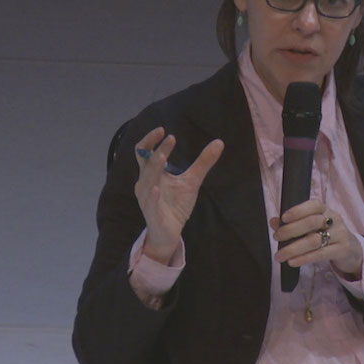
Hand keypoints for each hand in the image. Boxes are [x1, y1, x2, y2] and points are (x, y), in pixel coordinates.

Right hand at [134, 127, 223, 263]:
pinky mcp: (153, 214)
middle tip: (170, 138)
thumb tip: (219, 142)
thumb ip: (203, 162)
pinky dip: (153, 195)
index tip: (162, 130)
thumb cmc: (175, 205)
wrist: (169, 233)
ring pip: (147, 181)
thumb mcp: (192, 181)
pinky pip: (151, 203)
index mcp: (152, 174)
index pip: (144, 152)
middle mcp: (146, 184)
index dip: (150, 140)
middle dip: (158, 150)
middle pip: (147, 163)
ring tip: (162, 156)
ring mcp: (147, 199)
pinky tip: (158, 187)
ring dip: (153, 168)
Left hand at [271, 200, 362, 279]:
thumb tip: (274, 221)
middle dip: (291, 230)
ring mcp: (340, 234)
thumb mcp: (313, 227)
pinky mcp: (342, 250)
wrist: (351, 250)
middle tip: (276, 238)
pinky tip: (292, 262)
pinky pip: (321, 254)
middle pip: (312, 222)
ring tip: (280, 256)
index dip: (298, 210)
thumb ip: (294, 223)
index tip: (283, 218)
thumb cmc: (327, 235)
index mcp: (325, 210)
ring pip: (315, 240)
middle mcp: (334, 219)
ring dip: (294, 248)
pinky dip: (304, 258)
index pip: (314, 205)